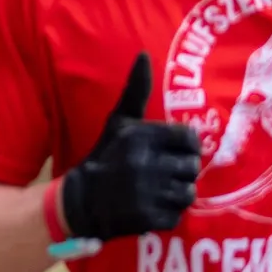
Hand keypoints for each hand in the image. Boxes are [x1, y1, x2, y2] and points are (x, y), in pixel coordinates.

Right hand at [59, 54, 201, 242]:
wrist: (79, 200)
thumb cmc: (106, 156)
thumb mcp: (119, 121)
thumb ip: (136, 90)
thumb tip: (144, 53)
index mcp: (141, 136)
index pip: (189, 139)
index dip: (185, 147)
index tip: (173, 153)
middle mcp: (144, 163)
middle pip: (191, 168)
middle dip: (181, 173)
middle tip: (163, 175)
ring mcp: (145, 192)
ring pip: (187, 194)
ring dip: (176, 195)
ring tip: (158, 192)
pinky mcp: (146, 218)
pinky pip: (176, 217)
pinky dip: (166, 216)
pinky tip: (150, 208)